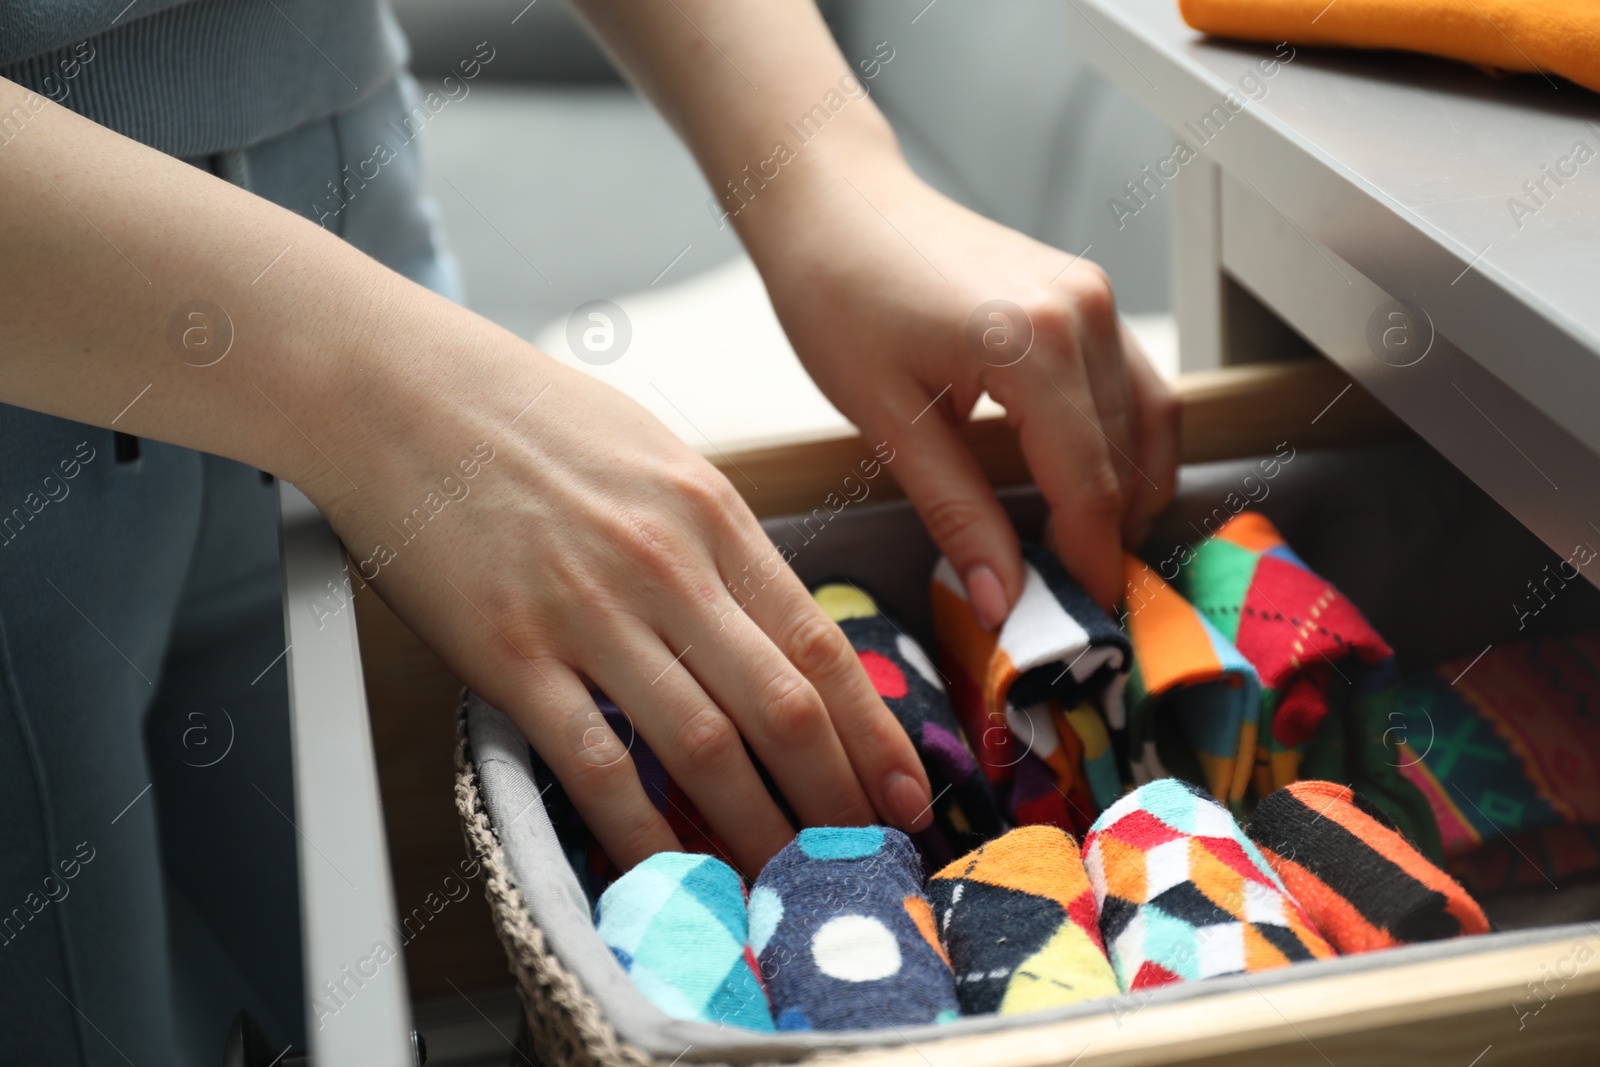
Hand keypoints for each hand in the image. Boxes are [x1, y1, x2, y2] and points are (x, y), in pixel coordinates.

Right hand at [309, 305, 931, 876]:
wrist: (398, 390)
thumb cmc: (528, 416)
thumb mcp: (656, 455)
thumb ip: (718, 541)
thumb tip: (769, 626)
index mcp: (713, 516)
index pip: (820, 646)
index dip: (876, 735)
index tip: (908, 791)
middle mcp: (667, 568)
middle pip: (783, 709)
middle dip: (839, 799)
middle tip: (868, 857)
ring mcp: (589, 614)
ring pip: (704, 748)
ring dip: (758, 830)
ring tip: (788, 884)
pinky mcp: (511, 654)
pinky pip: (593, 763)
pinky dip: (639, 830)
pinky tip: (670, 872)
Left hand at [747, 155, 1179, 617]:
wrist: (832, 202)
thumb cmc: (838, 296)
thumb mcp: (889, 422)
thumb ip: (956, 514)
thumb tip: (1003, 599)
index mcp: (1035, 344)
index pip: (1090, 486)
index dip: (1090, 564)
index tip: (1080, 622)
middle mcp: (1084, 311)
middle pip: (1128, 460)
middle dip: (1108, 538)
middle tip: (1071, 600)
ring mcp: (1094, 293)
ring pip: (1148, 421)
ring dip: (1128, 492)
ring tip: (1080, 550)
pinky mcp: (1086, 290)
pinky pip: (1132, 382)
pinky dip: (1122, 442)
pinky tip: (1081, 483)